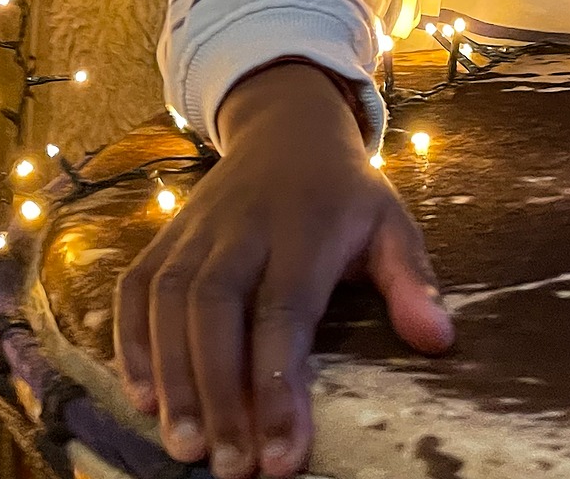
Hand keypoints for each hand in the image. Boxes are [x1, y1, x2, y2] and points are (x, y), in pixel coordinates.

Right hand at [114, 63, 454, 478]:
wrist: (285, 125)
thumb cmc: (344, 192)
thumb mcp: (390, 222)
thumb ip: (412, 280)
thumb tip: (439, 341)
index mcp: (304, 225)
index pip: (285, 310)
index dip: (279, 385)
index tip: (283, 457)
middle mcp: (242, 226)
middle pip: (216, 308)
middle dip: (218, 392)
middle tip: (228, 468)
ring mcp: (197, 229)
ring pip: (169, 300)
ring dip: (172, 377)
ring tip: (184, 447)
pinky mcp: (166, 235)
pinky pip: (135, 287)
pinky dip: (131, 342)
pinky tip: (141, 398)